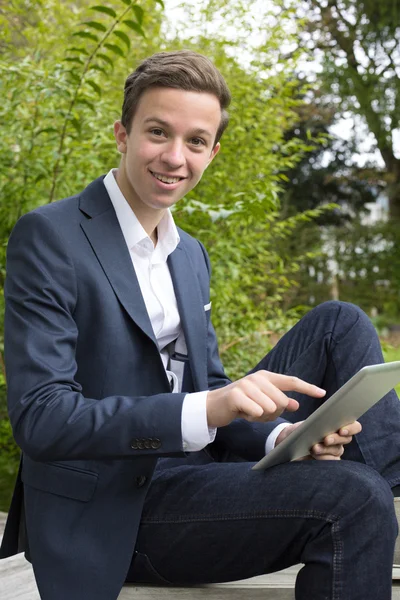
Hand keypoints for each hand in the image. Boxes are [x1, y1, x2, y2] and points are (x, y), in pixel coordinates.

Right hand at [206, 370, 325, 427]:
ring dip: (261, 417)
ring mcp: (246, 385)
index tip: (323, 393)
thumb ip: (279, 401)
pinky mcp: (236, 395)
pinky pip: (256, 412)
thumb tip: (296, 404)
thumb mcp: (262, 402)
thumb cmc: (242, 405)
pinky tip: (243, 414)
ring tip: (249, 412)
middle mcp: (257, 378)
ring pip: (270, 408)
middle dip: (274, 413)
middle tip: (259, 412)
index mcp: (266, 377)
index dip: (307, 388)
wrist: (214, 406)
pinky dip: (252, 417)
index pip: (291, 381)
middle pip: (282, 401)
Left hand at [275, 420, 362, 459]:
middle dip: (336, 439)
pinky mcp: (328, 461)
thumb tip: (320, 424)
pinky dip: (323, 458)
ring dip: (326, 449)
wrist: (288, 441)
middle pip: (346, 439)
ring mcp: (335, 450)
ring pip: (337, 450)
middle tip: (326, 439)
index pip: (354, 426)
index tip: (341, 430)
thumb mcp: (305, 424)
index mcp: (338, 425)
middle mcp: (340, 438)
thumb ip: (314, 423)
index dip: (351, 428)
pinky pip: (332, 461)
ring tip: (314, 447)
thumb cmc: (299, 429)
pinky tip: (314, 455)